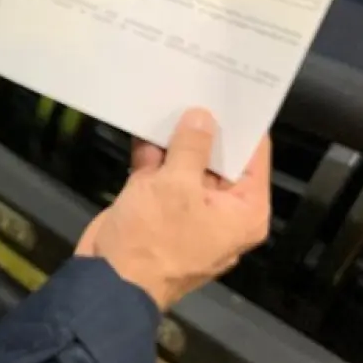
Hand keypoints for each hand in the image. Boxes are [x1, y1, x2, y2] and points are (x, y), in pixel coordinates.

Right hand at [74, 108, 271, 310]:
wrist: (108, 280)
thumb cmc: (153, 240)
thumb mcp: (176, 186)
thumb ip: (191, 147)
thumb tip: (201, 117)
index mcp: (243, 211)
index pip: (254, 157)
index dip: (243, 122)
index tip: (233, 88)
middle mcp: (221, 209)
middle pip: (220, 158)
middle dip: (205, 126)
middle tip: (199, 82)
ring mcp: (187, 208)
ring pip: (186, 163)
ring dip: (174, 137)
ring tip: (171, 91)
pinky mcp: (157, 207)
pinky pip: (160, 173)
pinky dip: (151, 152)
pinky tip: (144, 120)